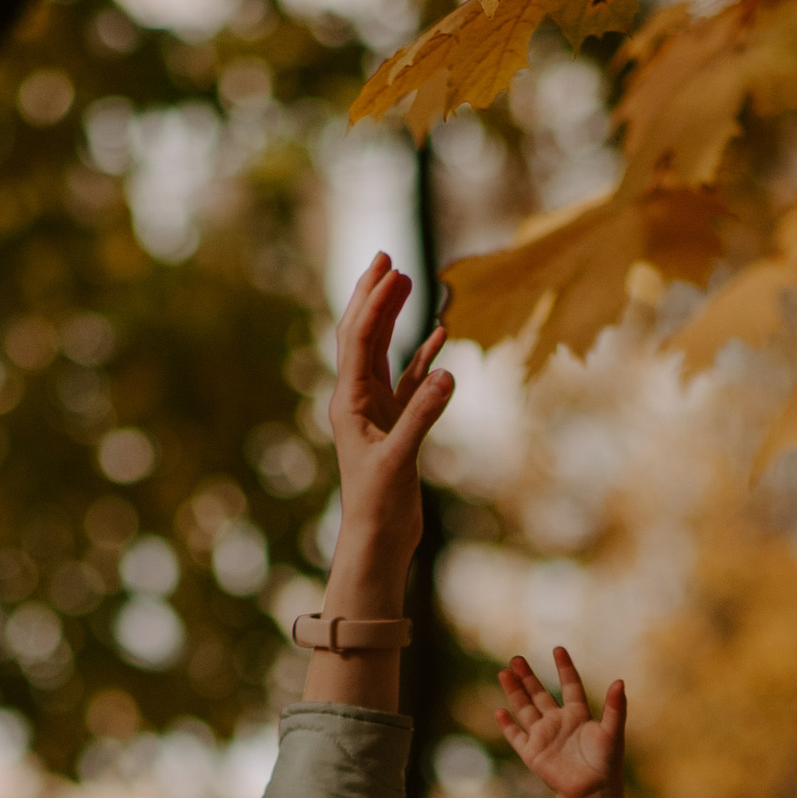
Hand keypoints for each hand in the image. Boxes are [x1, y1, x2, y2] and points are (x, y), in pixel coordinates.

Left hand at [321, 252, 450, 610]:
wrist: (377, 541)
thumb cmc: (378, 506)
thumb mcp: (399, 459)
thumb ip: (423, 415)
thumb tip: (447, 373)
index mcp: (349, 402)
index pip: (360, 339)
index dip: (375, 302)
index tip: (392, 267)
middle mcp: (358, 400)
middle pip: (363, 335)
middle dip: (373, 295)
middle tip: (385, 255)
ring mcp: (377, 412)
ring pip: (383, 352)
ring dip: (393, 316)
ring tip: (406, 280)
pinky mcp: (397, 427)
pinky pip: (408, 381)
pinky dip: (421, 356)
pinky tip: (438, 338)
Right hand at [496, 648, 628, 797]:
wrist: (593, 793)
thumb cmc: (606, 764)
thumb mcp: (613, 732)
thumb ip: (616, 707)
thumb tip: (620, 681)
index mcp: (578, 715)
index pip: (569, 685)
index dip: (564, 668)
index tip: (558, 649)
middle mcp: (558, 722)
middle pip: (539, 694)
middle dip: (528, 676)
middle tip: (516, 658)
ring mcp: (544, 737)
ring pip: (525, 709)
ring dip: (514, 692)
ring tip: (504, 673)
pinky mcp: (533, 754)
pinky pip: (517, 736)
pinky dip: (508, 725)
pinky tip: (499, 711)